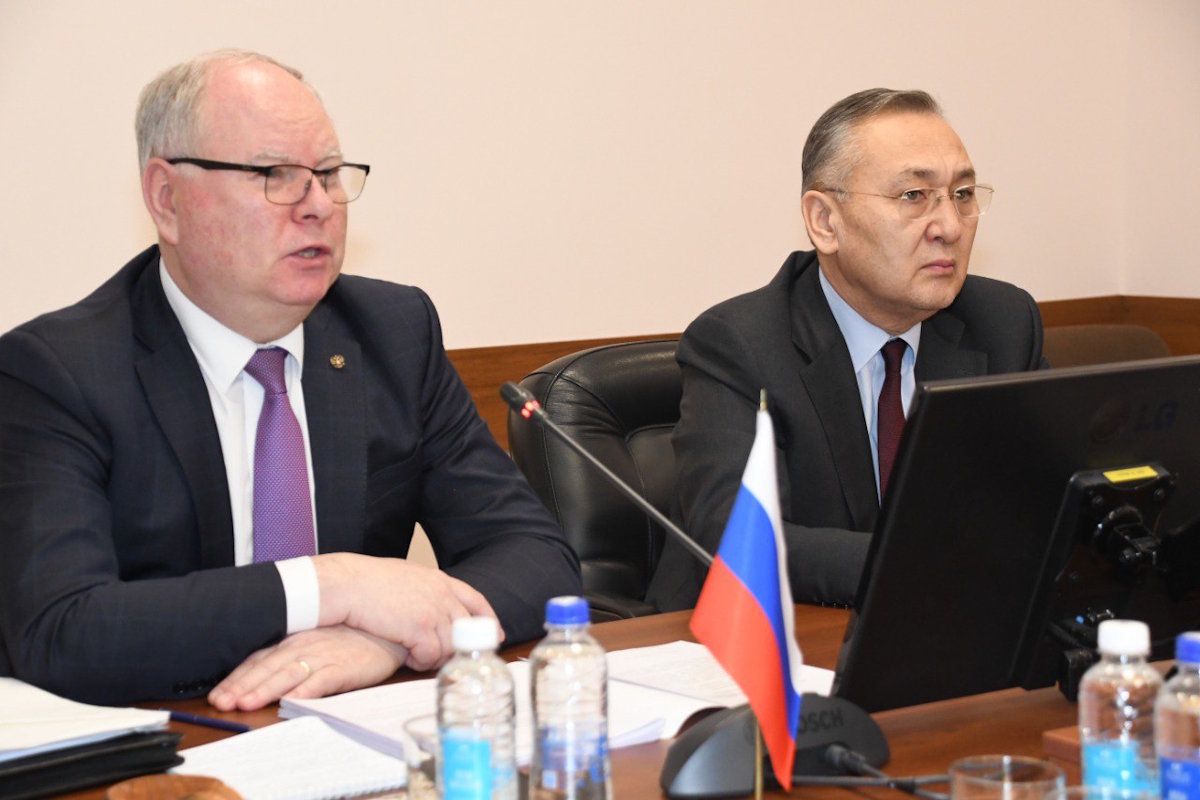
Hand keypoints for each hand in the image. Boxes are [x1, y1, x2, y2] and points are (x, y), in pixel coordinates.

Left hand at [208, 625, 406, 710]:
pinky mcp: (343, 668)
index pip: (258, 659)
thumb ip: (290, 655)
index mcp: (294, 639)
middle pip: (266, 668)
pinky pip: (320, 681)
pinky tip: (290, 701)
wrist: (388, 631)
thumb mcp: (315, 641)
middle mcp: (303, 646)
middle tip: (221, 702)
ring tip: (245, 704)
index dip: (236, 678)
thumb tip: (258, 675)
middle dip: (241, 686)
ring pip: (287, 674)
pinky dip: (304, 691)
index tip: (217, 695)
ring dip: (264, 689)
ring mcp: (323, 656)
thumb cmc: (350, 638)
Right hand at [313, 553, 499, 671]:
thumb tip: (432, 607)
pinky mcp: (419, 629)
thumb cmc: (368, 582)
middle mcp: (442, 595)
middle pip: (465, 630)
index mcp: (440, 580)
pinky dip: (419, 661)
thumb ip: (426, 591)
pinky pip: (429, 657)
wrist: (348, 584)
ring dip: (434, 656)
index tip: (495, 634)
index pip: (476, 600)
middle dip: (457, 648)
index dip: (488, 619)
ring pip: (448, 647)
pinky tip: (407, 654)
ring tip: (416, 653)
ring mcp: (433, 611)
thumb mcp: (407, 577)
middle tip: (441, 657)